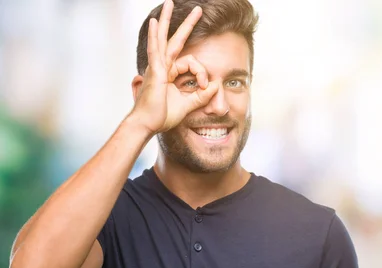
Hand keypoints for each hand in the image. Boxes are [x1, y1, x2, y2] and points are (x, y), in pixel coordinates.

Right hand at [131, 0, 217, 133]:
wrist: (148, 125)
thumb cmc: (163, 116)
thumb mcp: (189, 104)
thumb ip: (202, 95)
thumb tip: (216, 85)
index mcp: (170, 73)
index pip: (192, 63)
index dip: (203, 73)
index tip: (205, 87)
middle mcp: (162, 66)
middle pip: (174, 39)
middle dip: (186, 24)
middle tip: (197, 9)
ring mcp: (156, 67)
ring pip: (163, 38)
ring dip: (166, 20)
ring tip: (169, 2)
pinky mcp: (155, 72)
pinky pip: (155, 50)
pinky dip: (154, 36)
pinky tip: (153, 22)